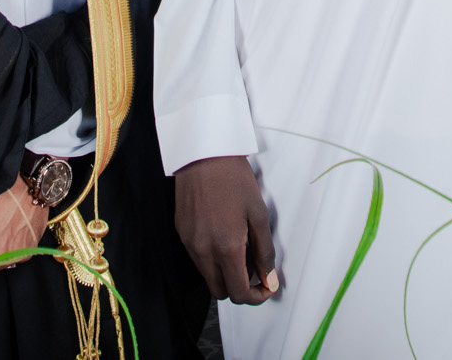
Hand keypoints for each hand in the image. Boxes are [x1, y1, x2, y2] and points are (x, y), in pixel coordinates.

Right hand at [175, 155, 279, 304]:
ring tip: (241, 249)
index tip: (266, 286)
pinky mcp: (182, 233)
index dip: (257, 297)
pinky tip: (224, 237)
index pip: (239, 293)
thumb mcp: (258, 214)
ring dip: (226, 274)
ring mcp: (189, 244)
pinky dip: (212, 260)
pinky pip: (198, 260)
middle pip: (221, 292)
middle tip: (255, 270)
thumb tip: (269, 279)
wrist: (203, 154)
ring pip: (208, 277)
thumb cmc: (234, 179)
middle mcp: (203, 251)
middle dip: (240, 288)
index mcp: (226, 248)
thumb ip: (264, 252)